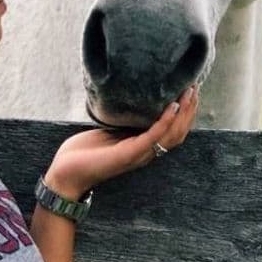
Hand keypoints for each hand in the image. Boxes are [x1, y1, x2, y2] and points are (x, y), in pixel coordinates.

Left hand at [44, 85, 199, 198]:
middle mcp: (145, 153)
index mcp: (142, 148)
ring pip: (171, 136)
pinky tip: (172, 106)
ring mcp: (138, 155)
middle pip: (178, 133)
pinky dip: (165, 121)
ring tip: (189, 93)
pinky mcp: (127, 154)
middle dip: (189, 111)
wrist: (66, 173)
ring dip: (183, 114)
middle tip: (195, 88)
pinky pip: (153, 137)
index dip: (185, 114)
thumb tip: (128, 100)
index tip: (190, 92)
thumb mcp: (108, 131)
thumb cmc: (83, 153)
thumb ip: (122, 121)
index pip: (173, 132)